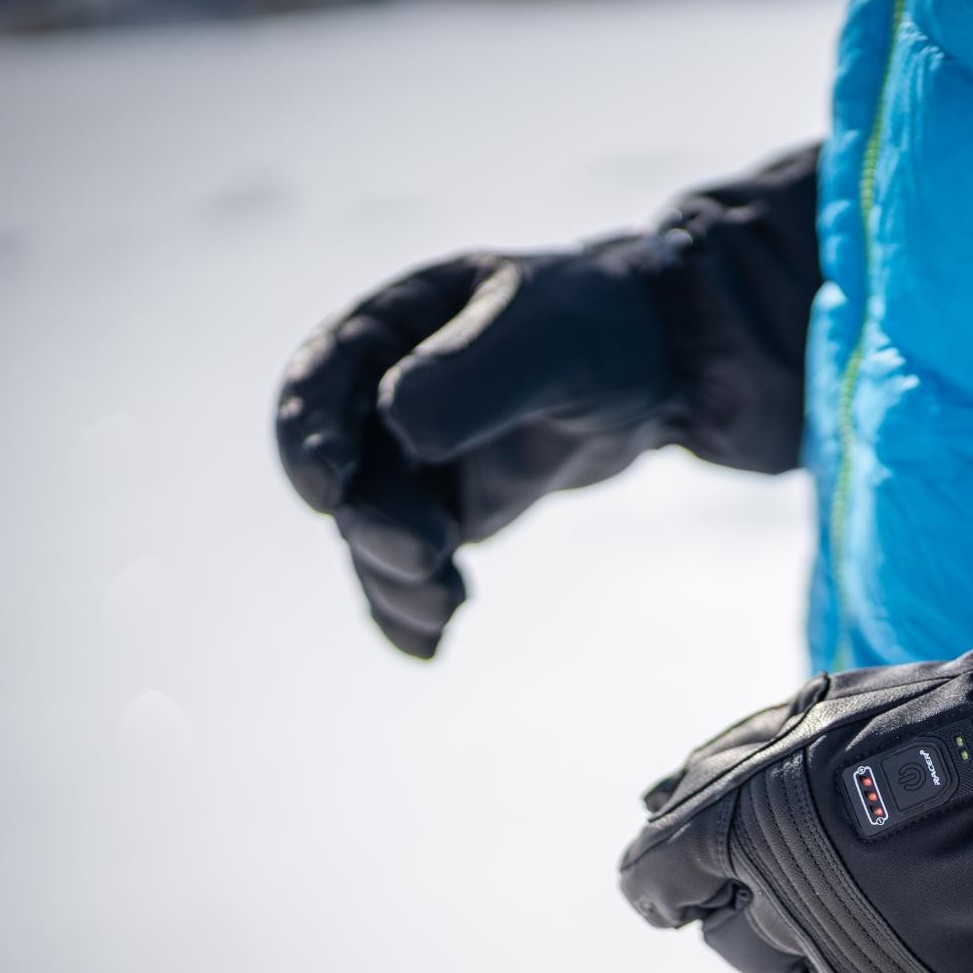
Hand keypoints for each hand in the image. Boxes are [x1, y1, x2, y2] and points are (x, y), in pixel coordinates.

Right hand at [275, 146, 819, 656]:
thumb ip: (473, 376)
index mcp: (393, 327)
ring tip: (448, 609)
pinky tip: (432, 644)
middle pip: (348, 471)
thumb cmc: (603, 327)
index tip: (325, 493)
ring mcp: (413, 458)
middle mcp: (385, 394)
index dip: (307, 437)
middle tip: (430, 557)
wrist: (665, 368)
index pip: (320, 381)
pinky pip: (410, 565)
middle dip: (376, 524)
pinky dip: (413, 606)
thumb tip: (400, 428)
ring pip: (372, 530)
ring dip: (395, 576)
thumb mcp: (547, 340)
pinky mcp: (448, 508)